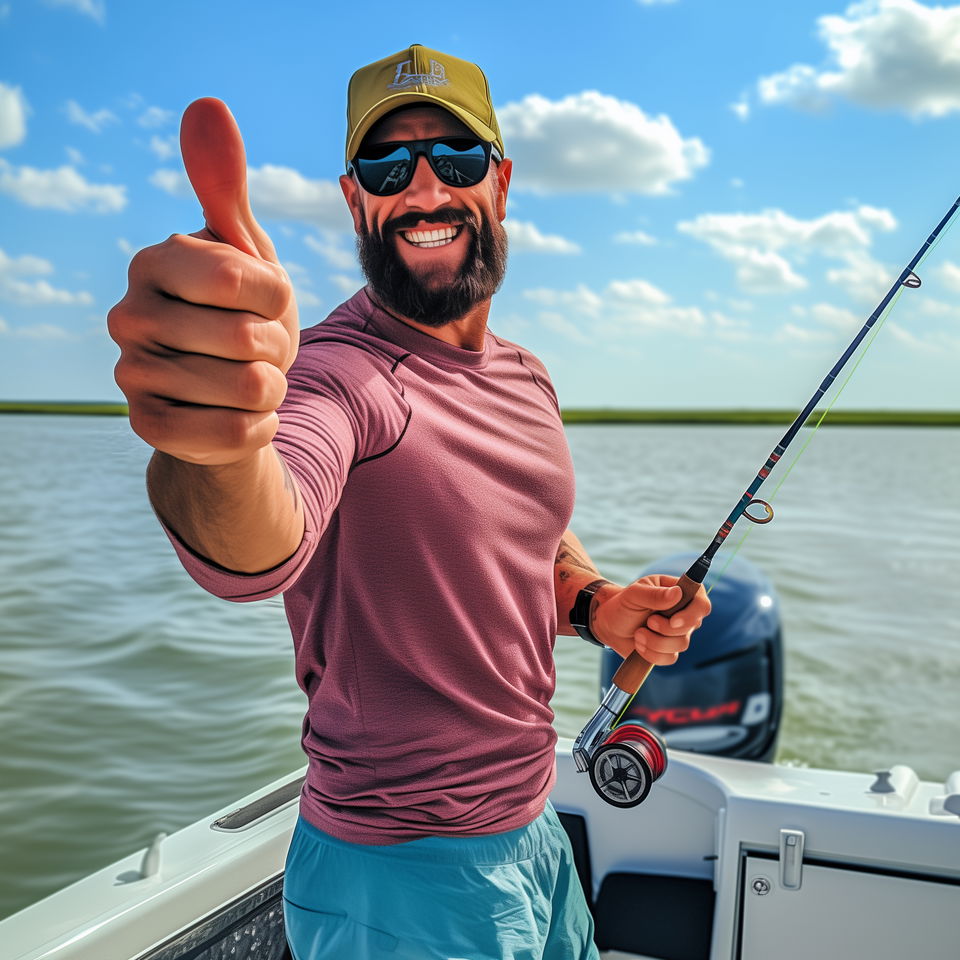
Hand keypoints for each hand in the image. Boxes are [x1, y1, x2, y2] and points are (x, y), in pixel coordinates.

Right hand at [108, 99, 299, 464]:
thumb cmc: (242, 316)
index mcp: (154, 263)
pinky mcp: (149, 428)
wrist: (230, 393)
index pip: (243, 278)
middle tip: (259, 349)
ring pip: (252, 389)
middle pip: (252, 338)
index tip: (265, 301)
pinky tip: (243, 416)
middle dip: (279, 348)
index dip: (278, 296)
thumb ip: (225, 189)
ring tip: (251, 380)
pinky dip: (260, 426)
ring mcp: (133, 374)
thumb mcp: (244, 254)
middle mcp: (129, 315)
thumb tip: (207, 104)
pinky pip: (237, 433)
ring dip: (273, 389)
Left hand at [593, 575, 710, 663]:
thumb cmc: (623, 604)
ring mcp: (678, 633)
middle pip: (693, 626)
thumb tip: (677, 593)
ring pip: (681, 644)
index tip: (673, 619)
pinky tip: (640, 645)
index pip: (701, 604)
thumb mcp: (635, 594)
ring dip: (655, 641)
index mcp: (680, 593)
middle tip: (649, 622)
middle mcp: (683, 613)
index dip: (691, 614)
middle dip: (667, 628)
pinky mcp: (669, 650)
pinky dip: (652, 653)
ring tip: (639, 633)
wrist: (610, 625)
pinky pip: (670, 658)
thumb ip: (654, 594)